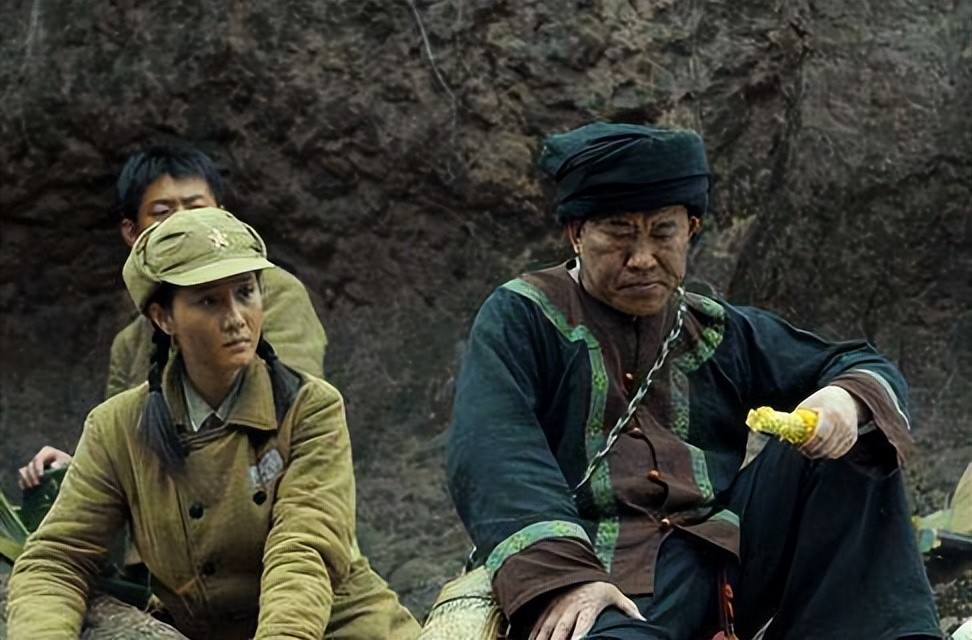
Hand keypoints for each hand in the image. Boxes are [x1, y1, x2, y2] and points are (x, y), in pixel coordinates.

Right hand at [18, 446, 72, 488]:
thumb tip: (53, 465)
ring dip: (26, 480)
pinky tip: (27, 489)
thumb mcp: (68, 464)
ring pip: (24, 471)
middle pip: (30, 466)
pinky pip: (22, 477)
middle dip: (32, 476)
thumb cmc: (71, 466)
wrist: (70, 472)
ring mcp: (33, 465)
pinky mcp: (30, 473)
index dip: (38, 468)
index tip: (41, 477)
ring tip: (32, 488)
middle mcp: (38, 457)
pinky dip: (23, 483)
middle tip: (37, 485)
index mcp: (47, 451)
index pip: (38, 459)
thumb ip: (61, 464)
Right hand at [529, 581, 644, 639]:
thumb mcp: (616, 595)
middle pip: (562, 628)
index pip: (584, 624)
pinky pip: (539, 620)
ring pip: (548, 626)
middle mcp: (571, 607)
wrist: (581, 568)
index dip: (579, 635)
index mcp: (588, 607)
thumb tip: (644, 621)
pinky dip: (534, 632)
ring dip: (542, 638)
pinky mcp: (549, 605)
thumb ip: (628, 609)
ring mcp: (558, 606)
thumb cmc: (600, 587)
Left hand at [797, 386, 864, 458]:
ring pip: (833, 451)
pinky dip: (829, 454)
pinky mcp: (852, 438)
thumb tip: (783, 434)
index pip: (820, 435)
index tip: (800, 447)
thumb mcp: (809, 405)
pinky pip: (840, 452)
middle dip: (812, 451)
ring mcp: (849, 431)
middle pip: (826, 445)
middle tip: (803, 450)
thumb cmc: (822, 401)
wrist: (847, 398)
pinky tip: (820, 451)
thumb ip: (797, 419)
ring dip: (820, 454)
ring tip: (809, 451)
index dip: (809, 444)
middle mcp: (842, 423)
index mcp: (831, 413)